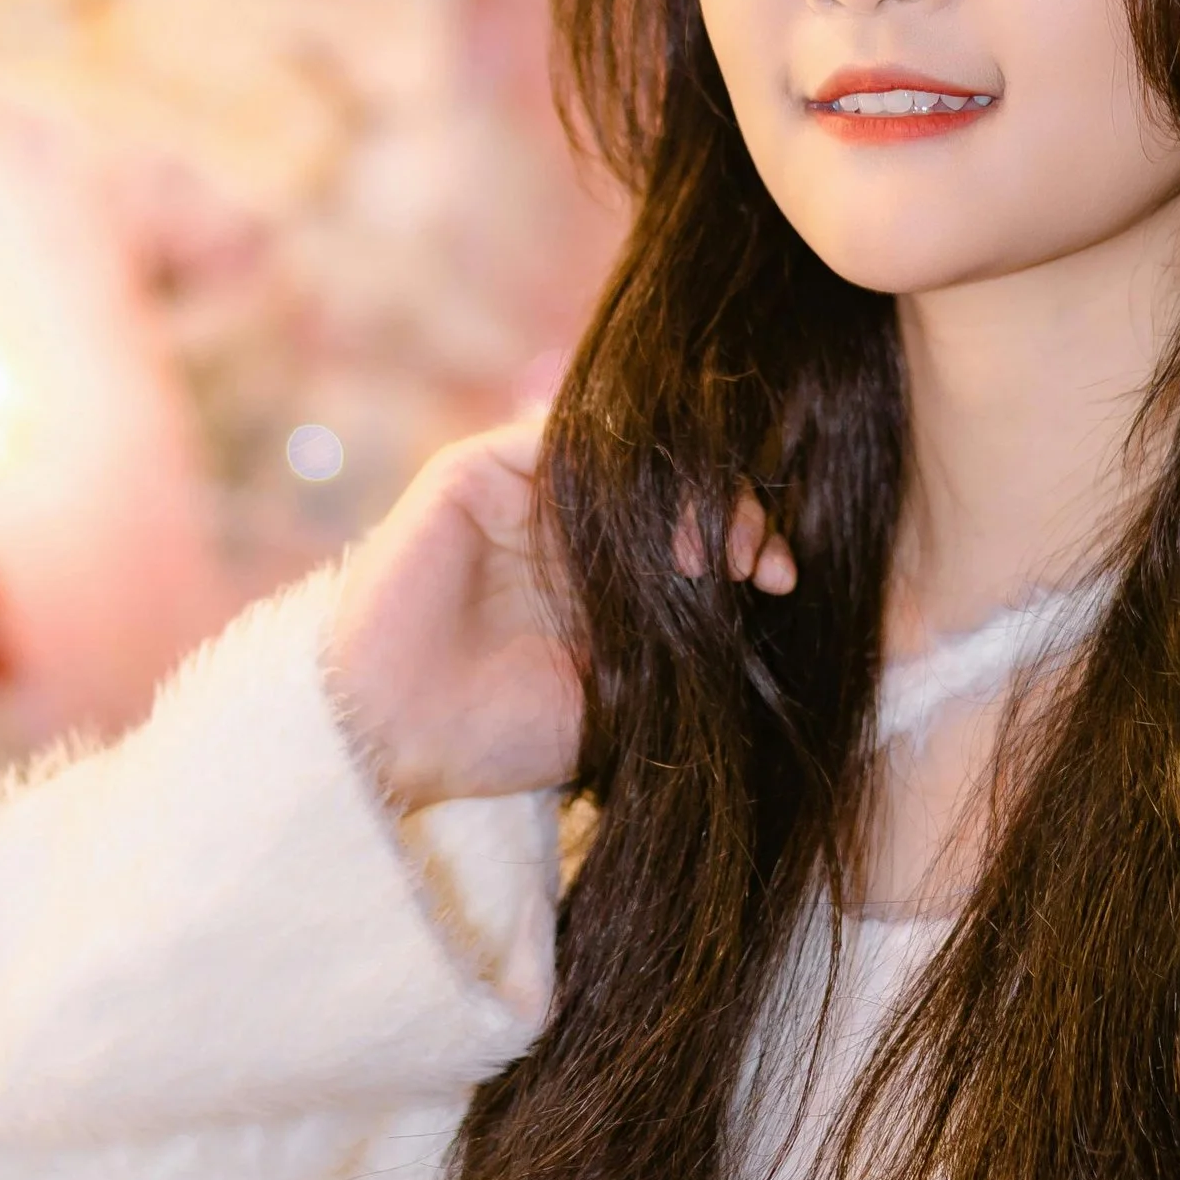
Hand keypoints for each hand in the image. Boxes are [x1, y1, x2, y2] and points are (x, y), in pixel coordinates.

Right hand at [326, 417, 793, 814]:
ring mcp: (517, 498)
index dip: (742, 541)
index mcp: (598, 582)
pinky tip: (651, 515)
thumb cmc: (501, 737)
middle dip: (727, 512)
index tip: (781, 579)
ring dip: (680, 490)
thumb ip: (678, 641)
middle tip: (759, 559)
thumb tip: (768, 602)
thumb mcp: (621, 693)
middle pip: (664, 486)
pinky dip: (610, 462)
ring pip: (619, 458)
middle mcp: (561, 531)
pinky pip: (554, 438)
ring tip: (712, 546)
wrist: (397, 742)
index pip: (686, 530)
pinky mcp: (472, 474)